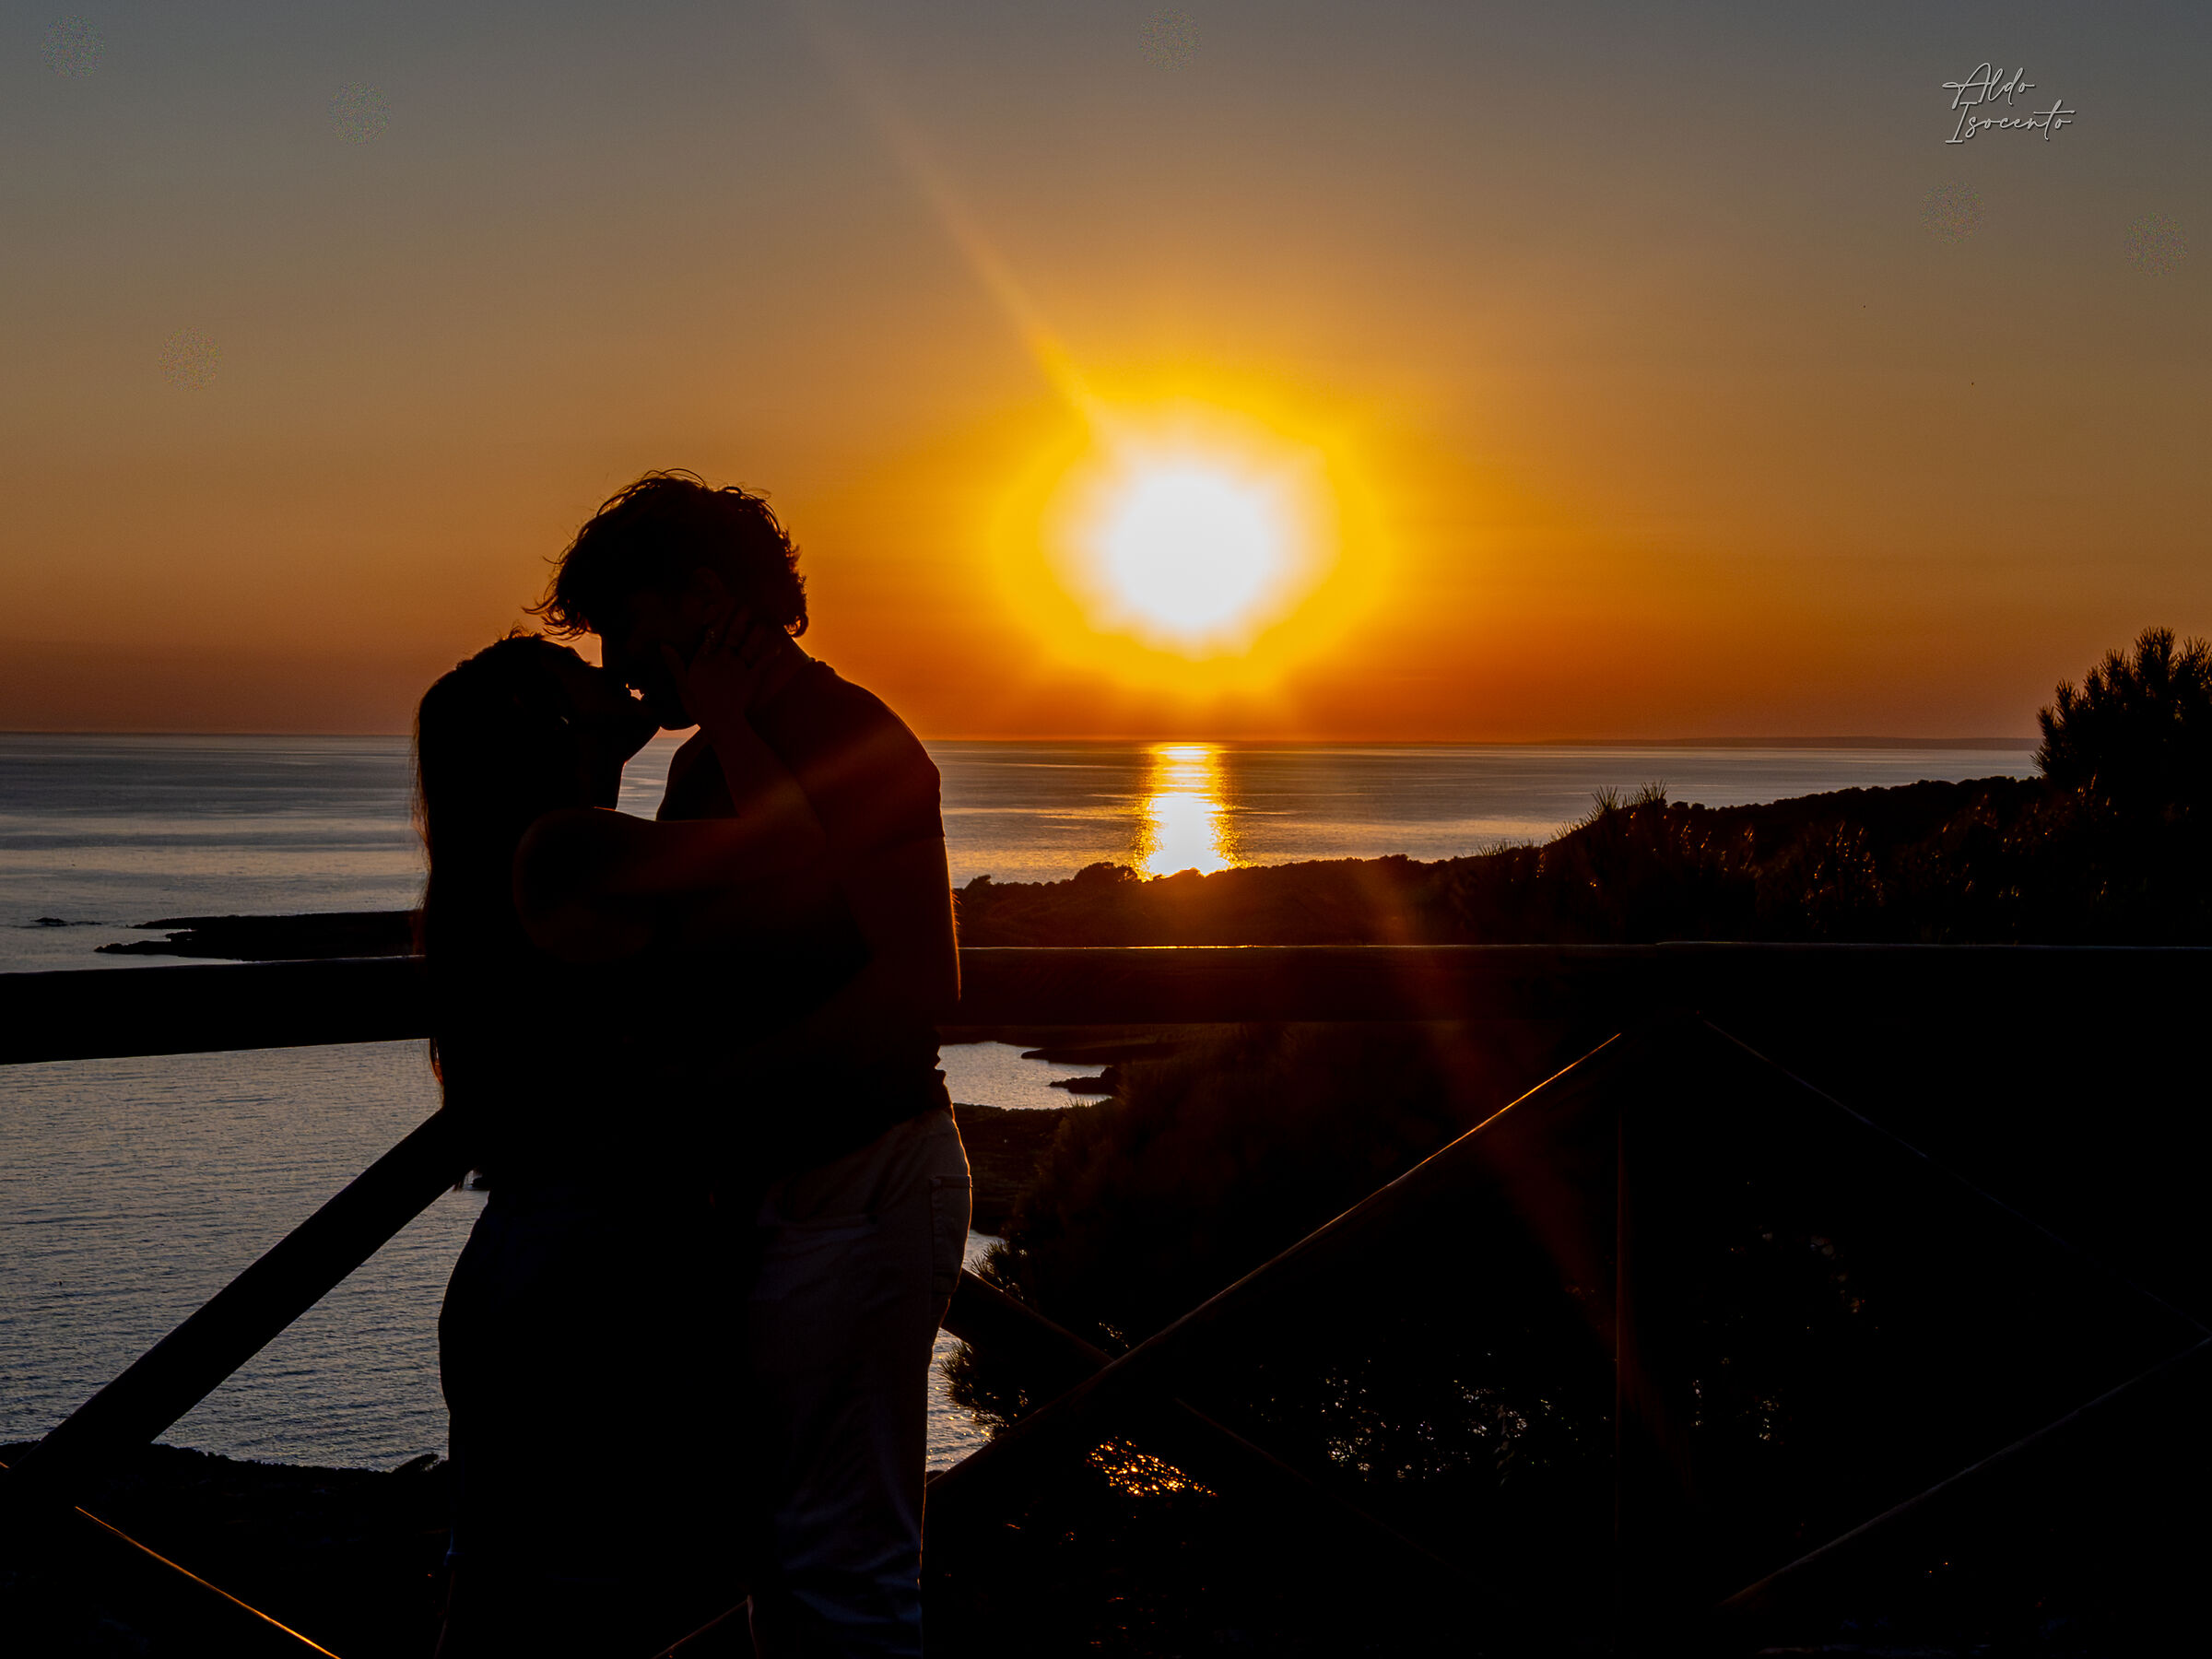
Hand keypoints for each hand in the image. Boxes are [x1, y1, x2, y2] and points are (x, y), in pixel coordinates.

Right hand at [661, 606, 790, 733]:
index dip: (718, 619)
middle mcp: (723, 659)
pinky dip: (770, 653)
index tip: (723, 605)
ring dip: (755, 632)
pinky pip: (762, 662)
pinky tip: (777, 645)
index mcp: (705, 660)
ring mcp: (739, 668)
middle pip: (732, 635)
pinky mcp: (753, 678)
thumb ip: (675, 664)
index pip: (711, 635)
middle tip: (745, 606)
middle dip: (739, 619)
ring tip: (760, 623)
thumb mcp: (682, 685)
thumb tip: (663, 645)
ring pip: (748, 645)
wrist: (720, 721)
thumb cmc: (699, 705)